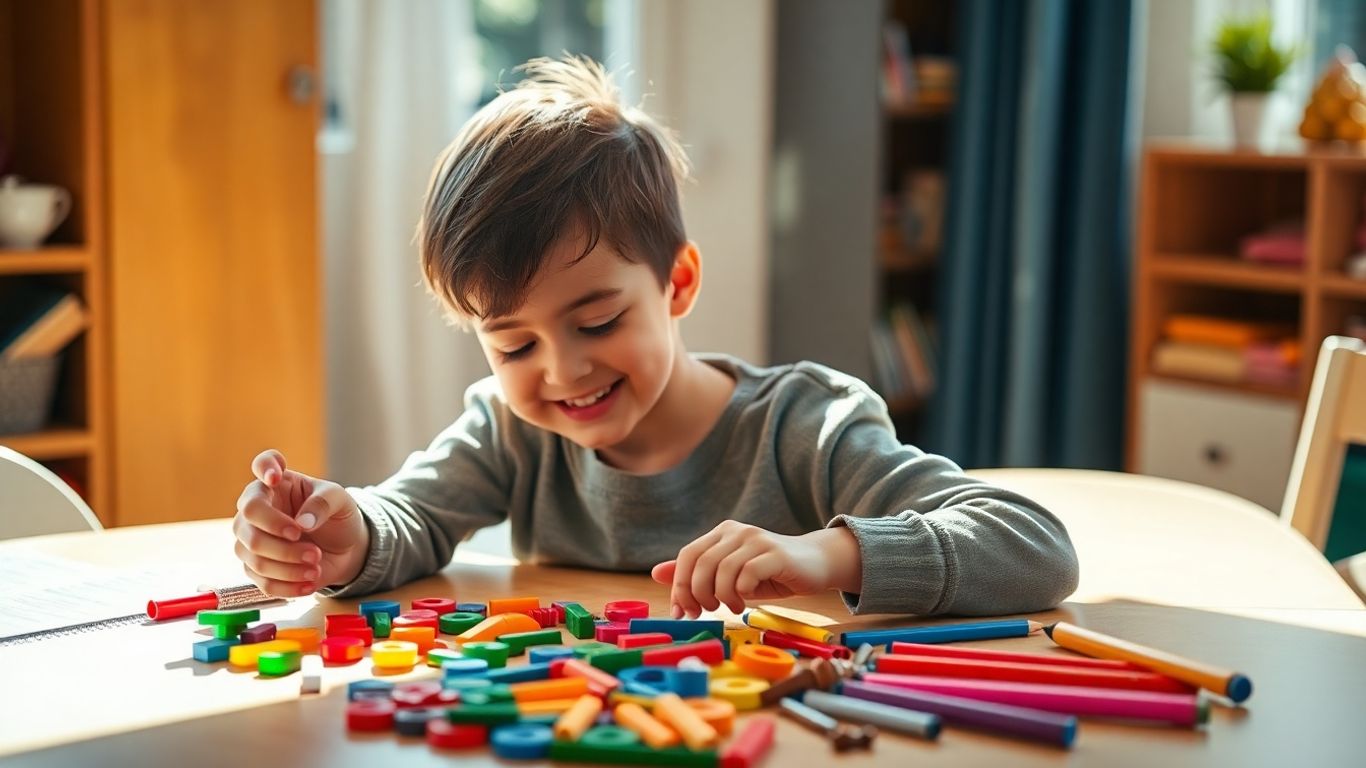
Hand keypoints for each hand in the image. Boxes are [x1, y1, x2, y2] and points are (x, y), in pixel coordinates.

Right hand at [233, 449, 368, 596]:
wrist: (346, 549)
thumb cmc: (338, 517)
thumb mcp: (340, 502)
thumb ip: (323, 503)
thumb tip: (303, 521)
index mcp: (277, 485)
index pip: (262, 464)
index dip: (263, 467)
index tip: (275, 477)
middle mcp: (257, 509)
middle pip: (247, 523)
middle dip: (281, 543)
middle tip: (314, 552)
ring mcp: (252, 540)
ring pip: (254, 557)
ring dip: (288, 567)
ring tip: (316, 566)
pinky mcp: (257, 568)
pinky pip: (262, 582)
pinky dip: (287, 586)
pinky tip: (309, 583)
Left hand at [650, 521, 862, 617]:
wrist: (815, 564)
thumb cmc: (769, 573)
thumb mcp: (729, 576)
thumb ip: (696, 573)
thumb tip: (657, 573)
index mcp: (722, 533)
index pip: (688, 555)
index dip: (679, 585)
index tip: (681, 611)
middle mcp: (736, 531)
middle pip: (701, 563)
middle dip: (696, 594)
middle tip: (704, 612)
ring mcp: (756, 540)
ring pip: (722, 570)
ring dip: (720, 597)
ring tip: (730, 608)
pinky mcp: (775, 554)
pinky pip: (747, 574)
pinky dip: (740, 593)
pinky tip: (744, 602)